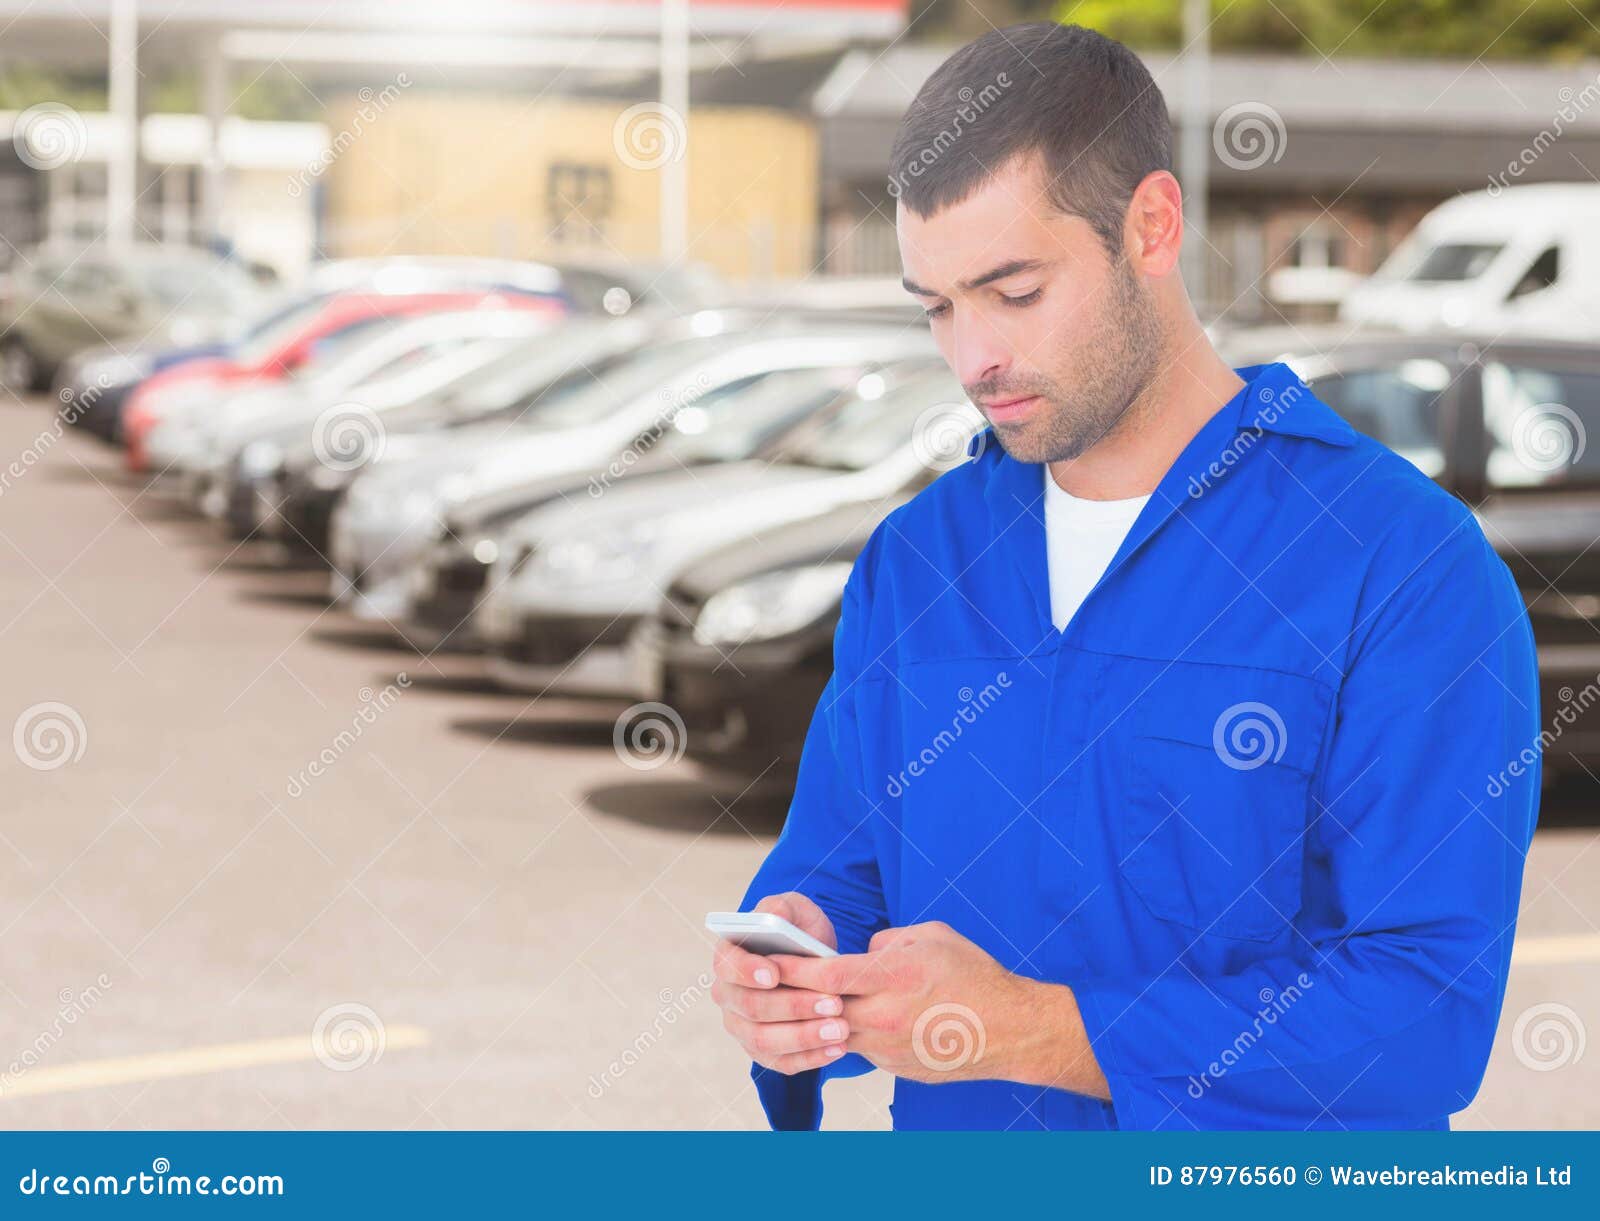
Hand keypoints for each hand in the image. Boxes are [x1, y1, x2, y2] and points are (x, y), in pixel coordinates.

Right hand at [710, 893, 848, 1074]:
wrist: (816, 963)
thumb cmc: (800, 933)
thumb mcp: (795, 911)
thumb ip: (781, 908)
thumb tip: (771, 915)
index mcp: (729, 956)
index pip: (727, 966)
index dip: (747, 972)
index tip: (775, 974)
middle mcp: (728, 995)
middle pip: (752, 1007)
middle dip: (793, 1007)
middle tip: (833, 1002)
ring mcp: (742, 1026)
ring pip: (764, 1041)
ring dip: (804, 1037)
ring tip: (840, 1028)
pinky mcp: (762, 1051)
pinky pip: (781, 1063)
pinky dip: (809, 1059)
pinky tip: (836, 1049)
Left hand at [775, 920, 1042, 1085]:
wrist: (1011, 1030)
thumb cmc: (974, 976)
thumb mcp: (932, 936)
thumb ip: (887, 942)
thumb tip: (862, 953)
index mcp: (892, 976)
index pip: (824, 974)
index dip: (791, 968)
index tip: (768, 960)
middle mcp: (884, 1015)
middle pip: (822, 1008)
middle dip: (796, 996)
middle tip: (772, 983)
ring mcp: (888, 1047)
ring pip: (837, 1032)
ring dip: (823, 1019)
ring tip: (810, 1003)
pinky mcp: (894, 1067)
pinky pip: (862, 1048)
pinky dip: (854, 1033)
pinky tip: (857, 1021)